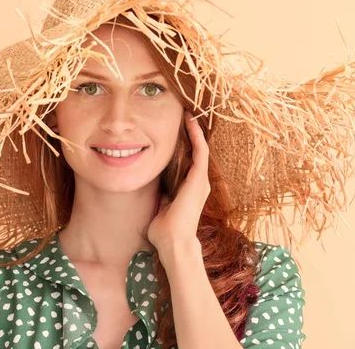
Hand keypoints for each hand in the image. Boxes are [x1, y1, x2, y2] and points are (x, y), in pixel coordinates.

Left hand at [147, 110, 210, 252]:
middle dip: (190, 134)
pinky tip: (191, 123)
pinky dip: (196, 136)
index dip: (183, 145)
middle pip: (196, 152)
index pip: (187, 161)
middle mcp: (198, 182)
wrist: (173, 241)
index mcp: (189, 188)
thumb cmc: (164, 228)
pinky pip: (200, 152)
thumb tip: (153, 184)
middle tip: (184, 115)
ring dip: (194, 131)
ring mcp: (200, 180)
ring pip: (200, 148)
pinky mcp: (199, 179)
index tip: (175, 130)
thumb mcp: (161, 204)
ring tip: (188, 114)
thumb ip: (161, 193)